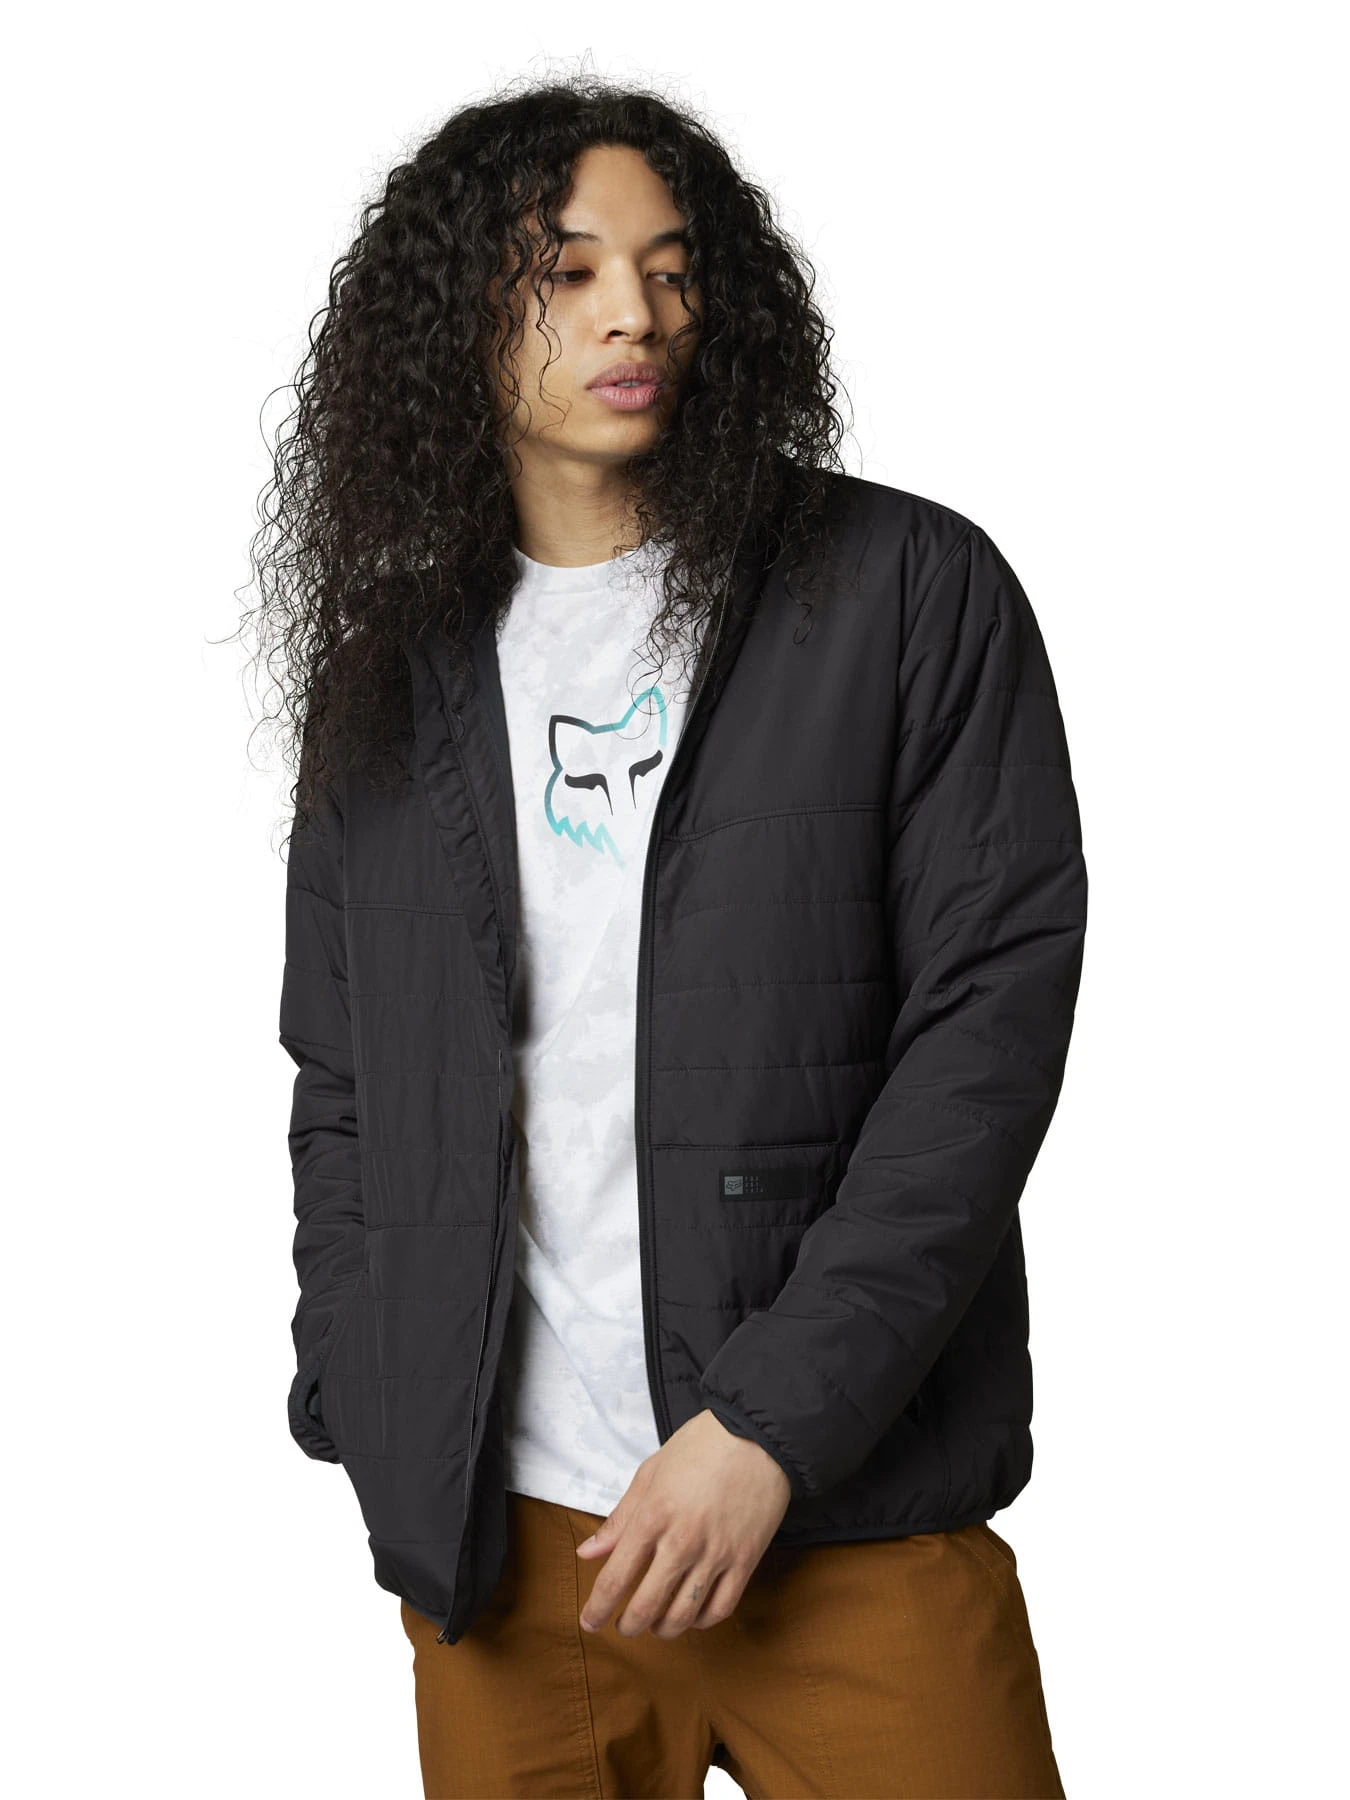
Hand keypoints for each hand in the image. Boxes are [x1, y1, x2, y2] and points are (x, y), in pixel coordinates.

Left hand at [574, 1407, 791, 1638]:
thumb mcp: (651, 1472)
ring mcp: (716, 1554)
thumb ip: (620, 1518)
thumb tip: (588, 1552)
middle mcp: (682, 1541)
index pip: (615, 1577)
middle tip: (621, 1627)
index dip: (597, 1607)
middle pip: (646, 1605)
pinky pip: (720, 1608)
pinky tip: (691, 1615)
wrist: (759, 1434)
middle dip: (627, 1625)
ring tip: (655, 1625)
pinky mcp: (746, 1560)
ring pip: (683, 1615)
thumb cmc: (702, 1445)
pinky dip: (701, 1621)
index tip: (589, 1621)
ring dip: (663, 1629)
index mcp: (653, 1516)